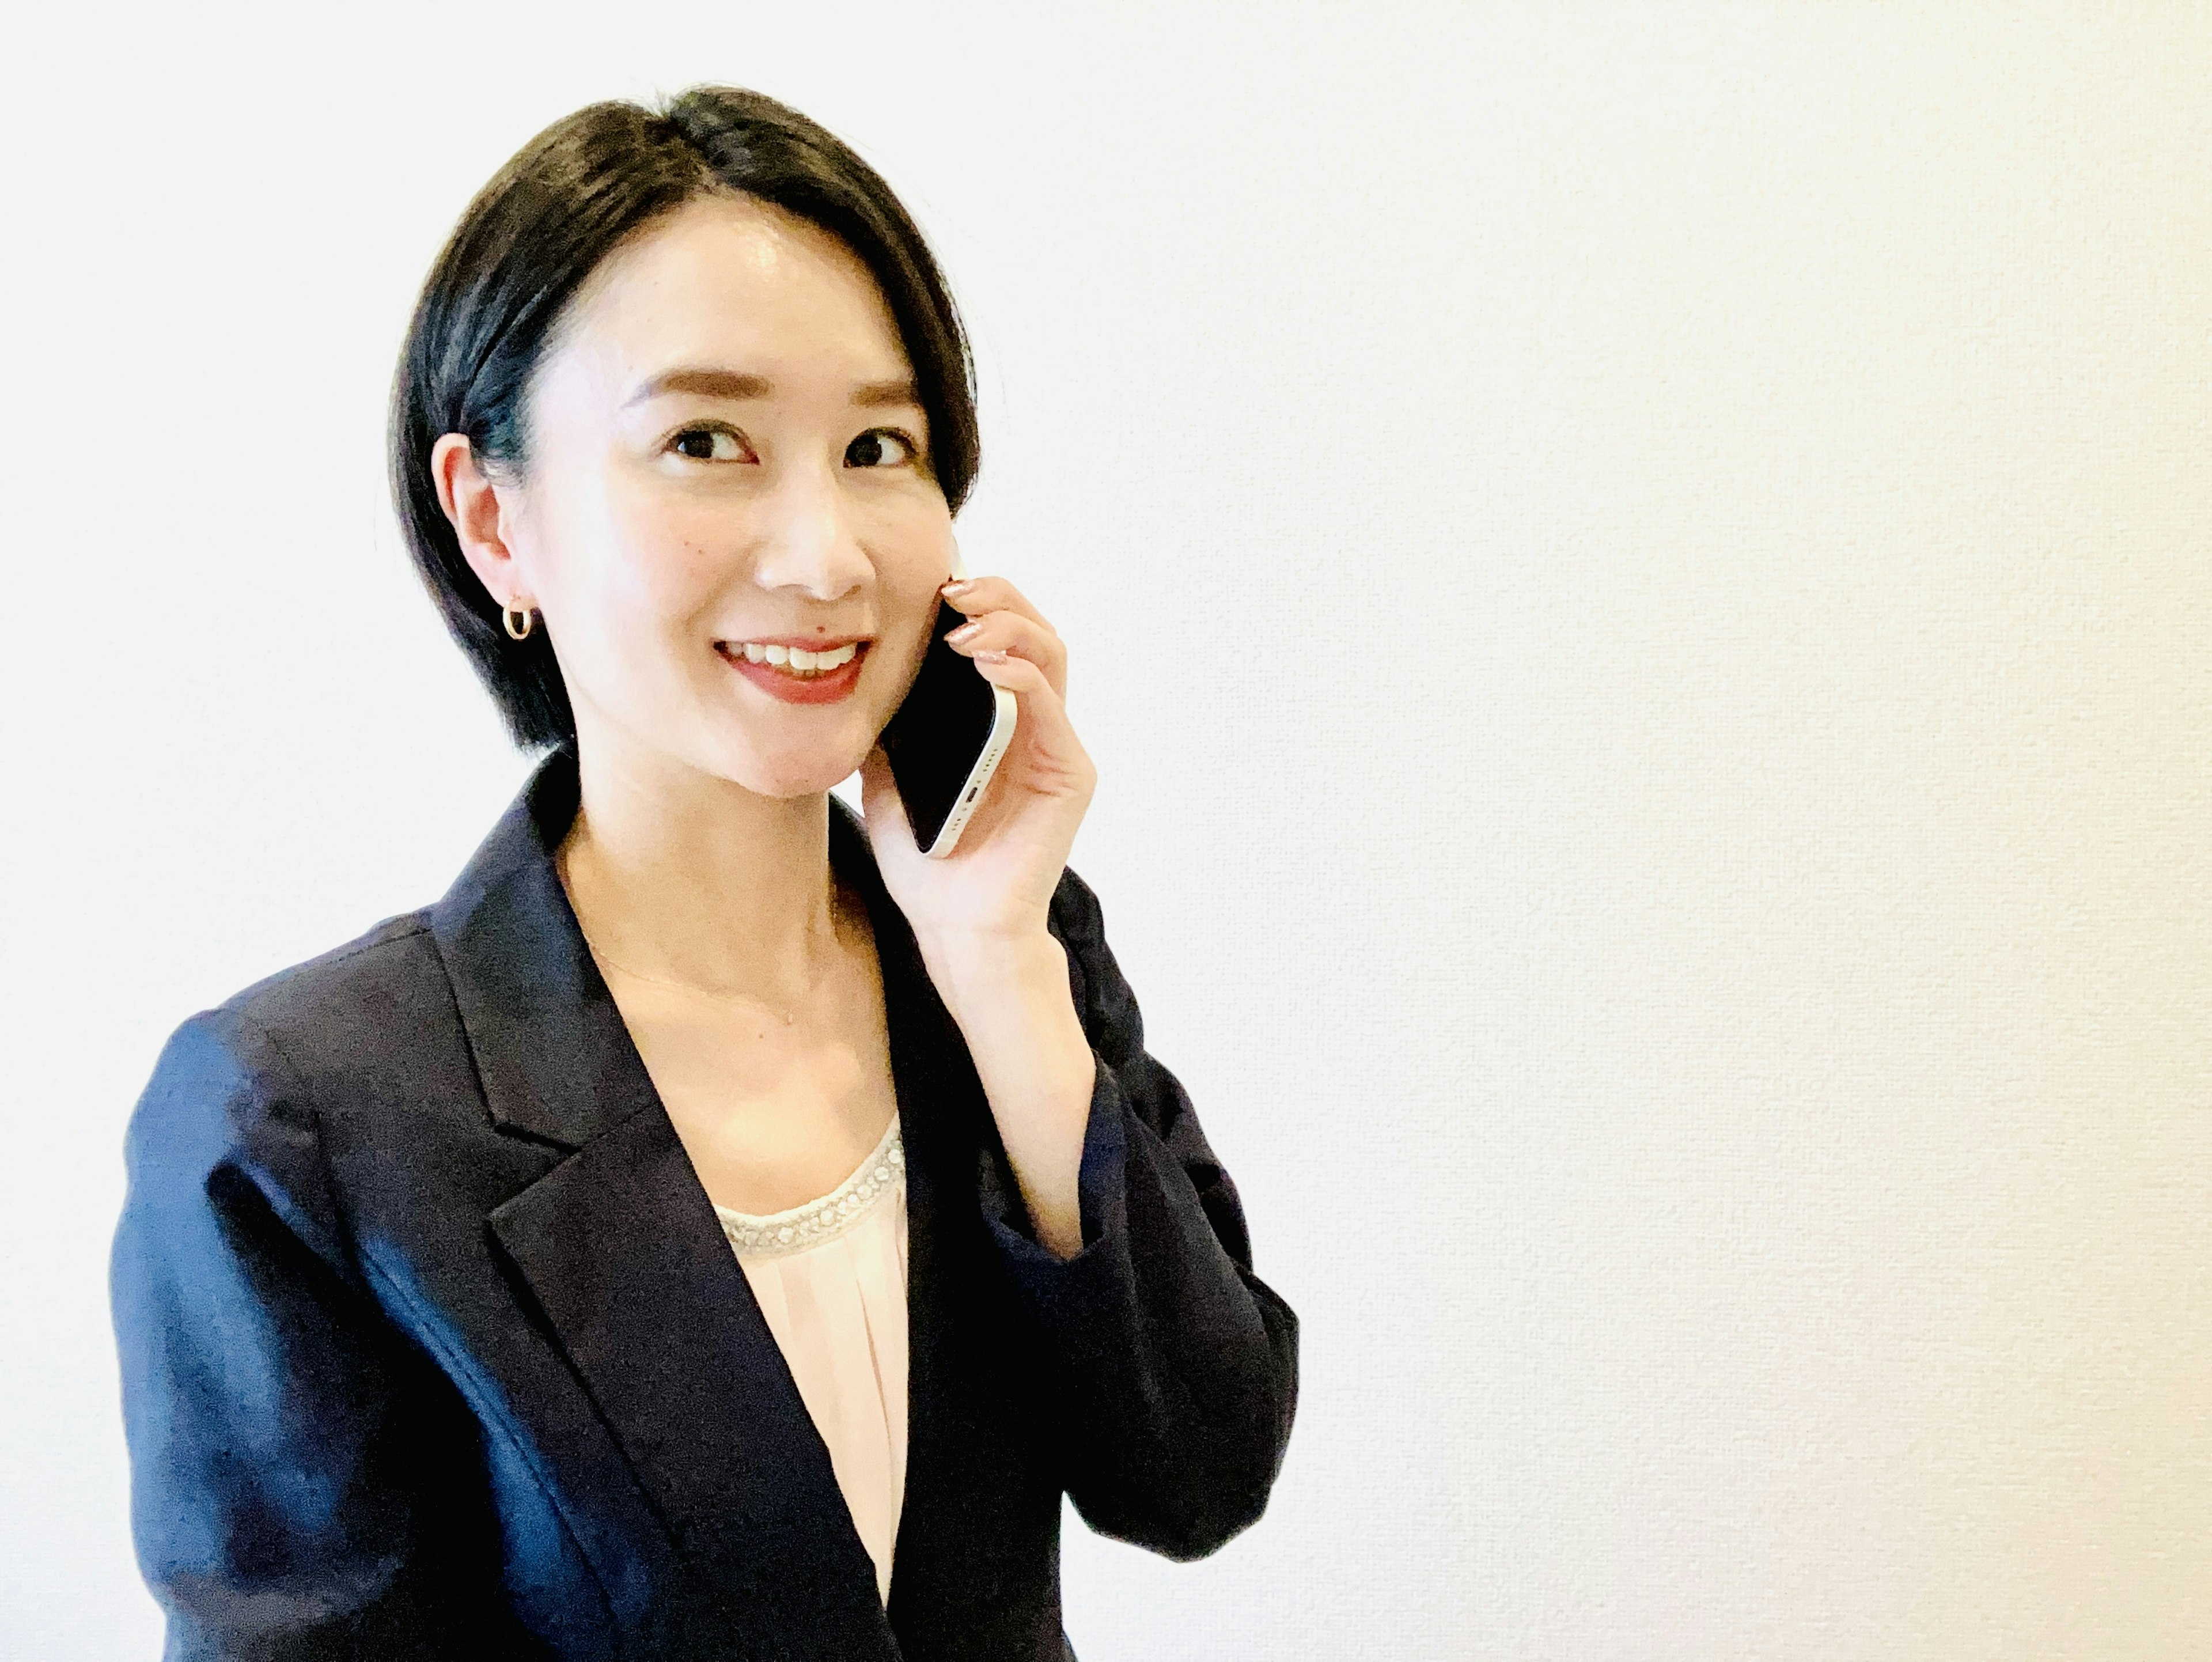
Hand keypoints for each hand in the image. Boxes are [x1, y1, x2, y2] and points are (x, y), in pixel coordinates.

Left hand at [856, 574, 1097, 966]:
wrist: (951, 924)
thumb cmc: (925, 858)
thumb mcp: (887, 773)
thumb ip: (889, 722)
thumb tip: (855, 665)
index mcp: (995, 716)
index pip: (998, 633)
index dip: (973, 599)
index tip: (930, 584)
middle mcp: (1032, 722)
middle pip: (1032, 628)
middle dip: (996, 596)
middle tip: (952, 588)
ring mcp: (1055, 745)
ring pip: (1051, 653)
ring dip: (1010, 625)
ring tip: (963, 624)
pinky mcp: (1069, 774)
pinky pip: (1052, 709)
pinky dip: (1024, 676)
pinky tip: (988, 664)